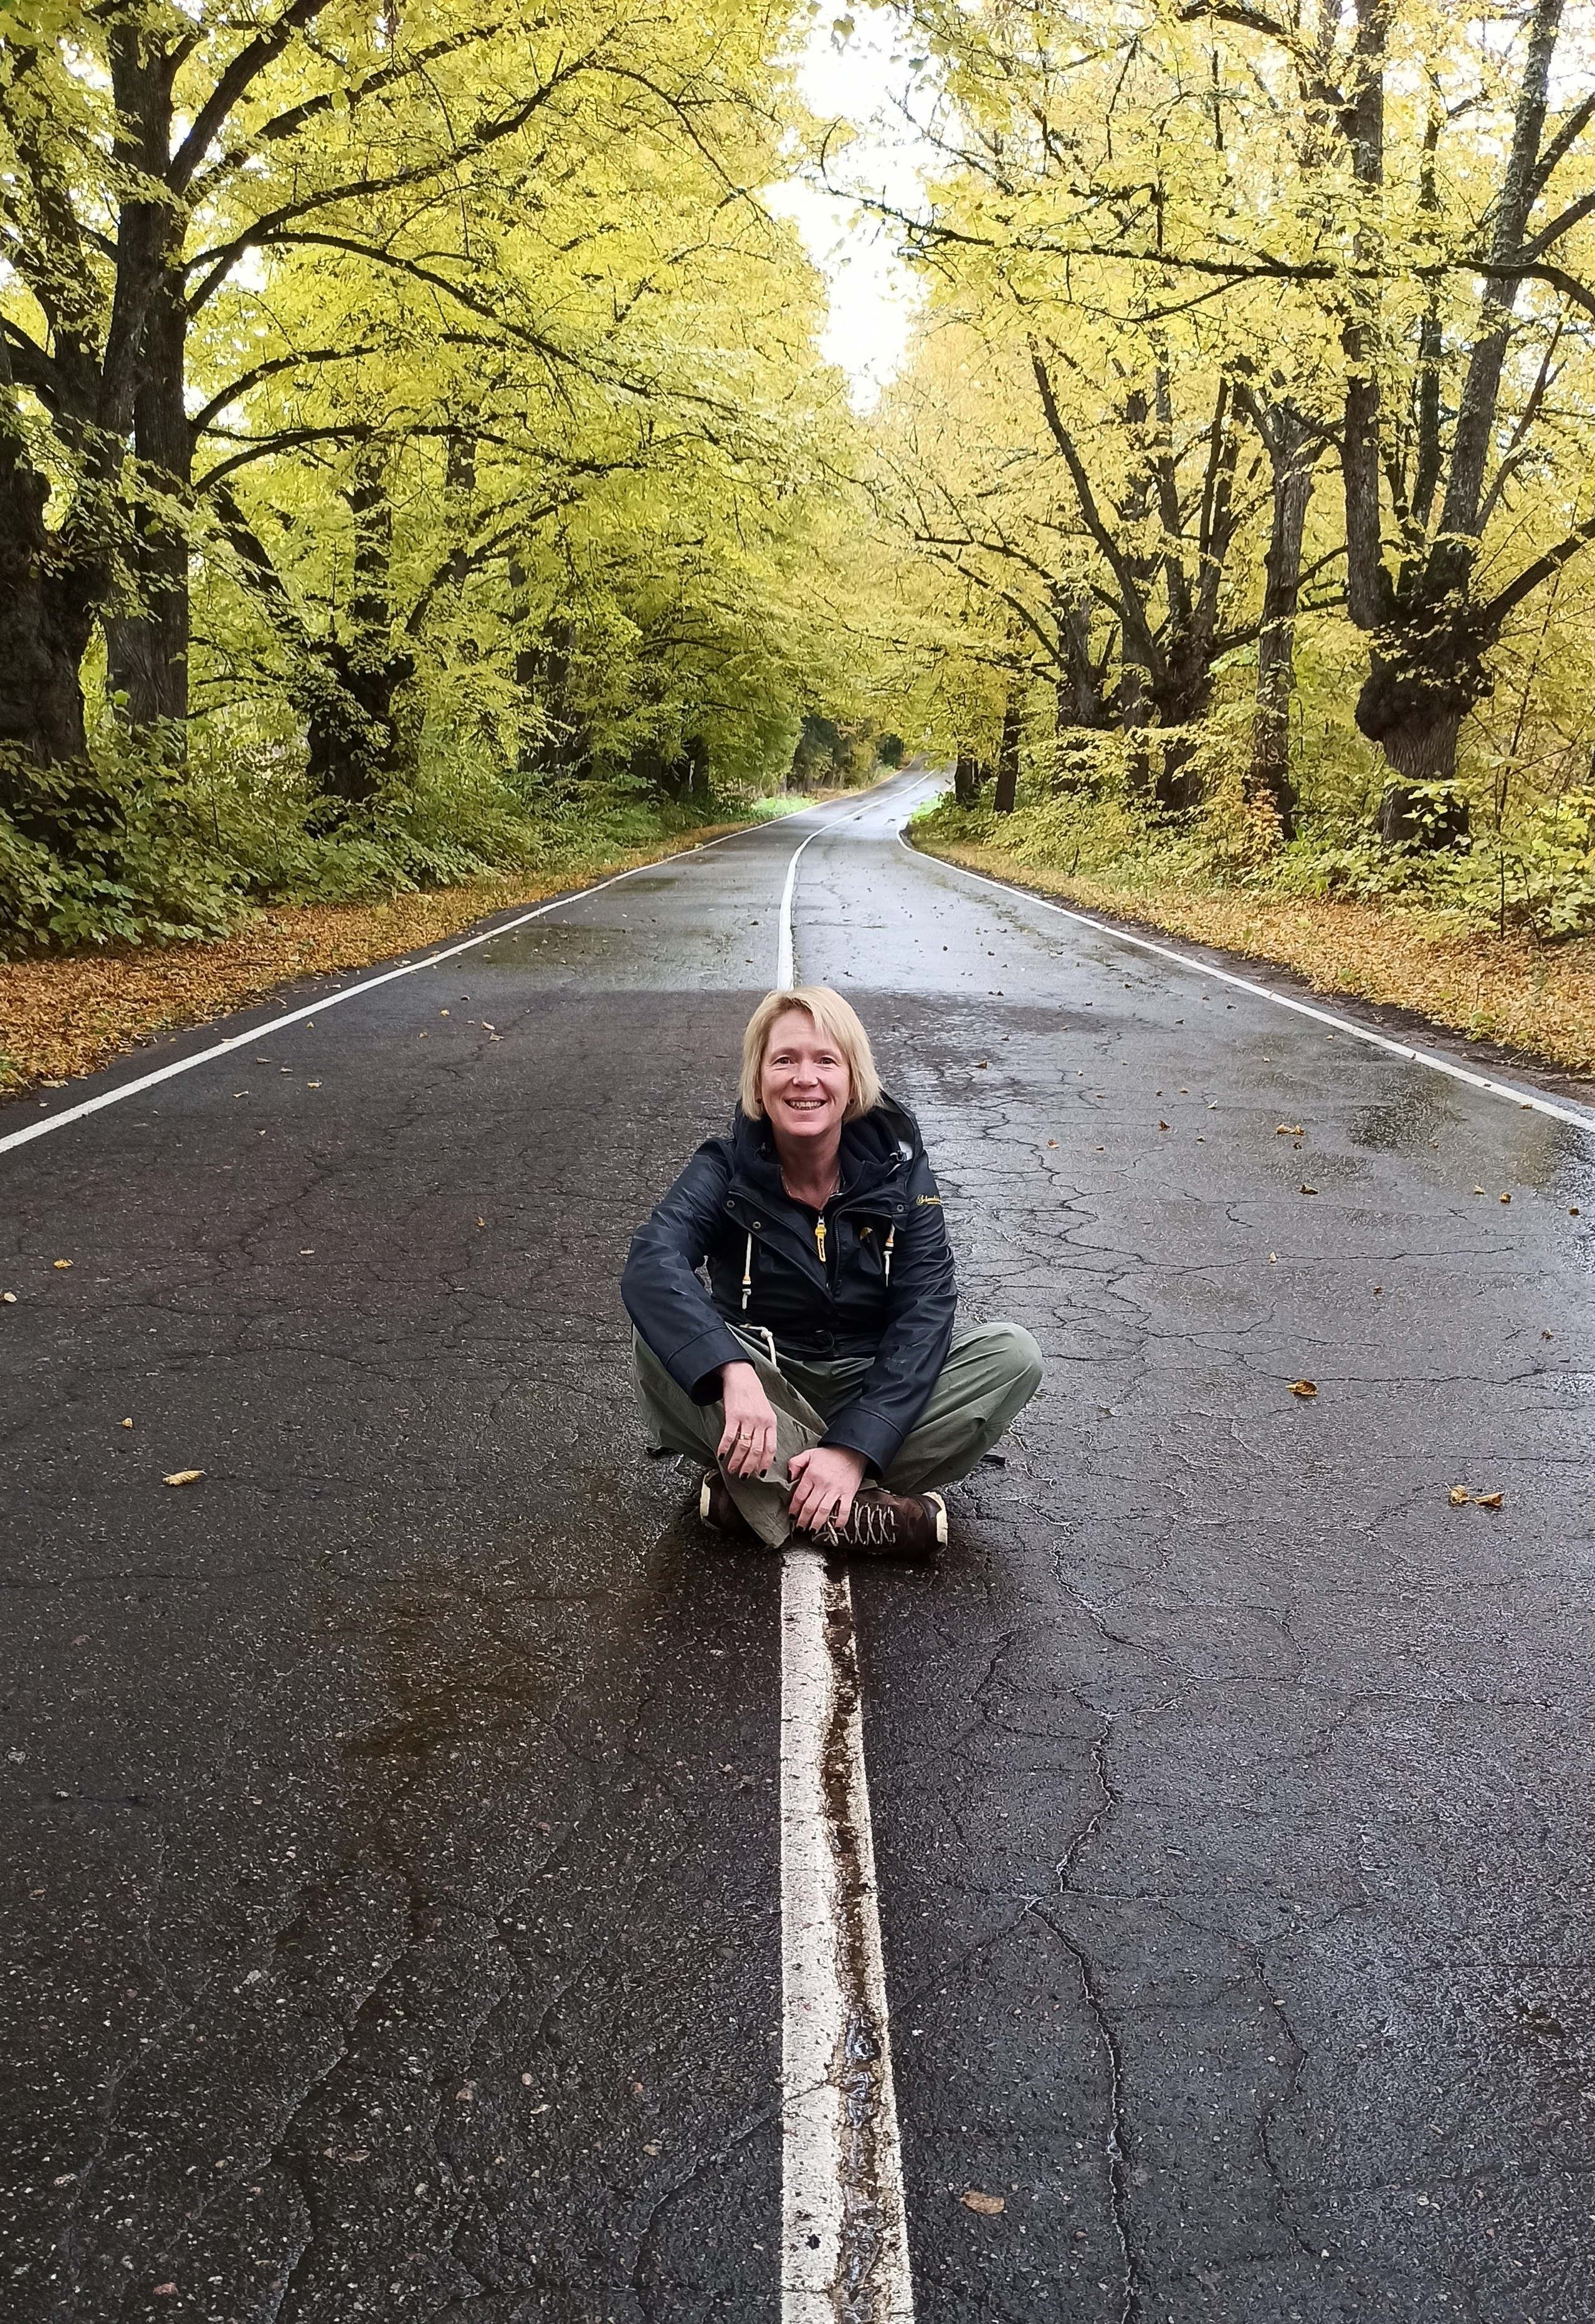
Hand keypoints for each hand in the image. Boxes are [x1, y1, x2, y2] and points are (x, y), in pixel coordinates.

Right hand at [718, 1361, 777, 1477]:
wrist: (741, 1377)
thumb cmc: (753, 1395)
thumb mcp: (766, 1411)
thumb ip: (765, 1429)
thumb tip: (762, 1450)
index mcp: (771, 1422)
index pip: (771, 1448)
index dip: (765, 1463)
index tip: (760, 1473)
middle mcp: (760, 1422)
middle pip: (756, 1450)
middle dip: (749, 1467)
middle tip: (743, 1476)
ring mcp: (747, 1419)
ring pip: (743, 1446)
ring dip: (736, 1461)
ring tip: (731, 1468)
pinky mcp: (733, 1415)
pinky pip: (729, 1436)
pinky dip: (724, 1448)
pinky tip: (721, 1455)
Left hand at [787, 1444, 867, 1532]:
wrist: (852, 1450)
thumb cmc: (830, 1454)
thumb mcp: (809, 1454)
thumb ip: (795, 1464)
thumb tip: (788, 1478)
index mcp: (812, 1474)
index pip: (800, 1496)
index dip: (794, 1508)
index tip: (792, 1515)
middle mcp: (823, 1484)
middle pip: (810, 1506)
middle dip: (803, 1520)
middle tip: (800, 1527)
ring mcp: (836, 1490)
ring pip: (824, 1511)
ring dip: (817, 1523)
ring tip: (812, 1530)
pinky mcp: (848, 1494)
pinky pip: (844, 1511)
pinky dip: (839, 1521)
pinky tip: (835, 1528)